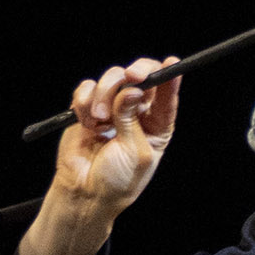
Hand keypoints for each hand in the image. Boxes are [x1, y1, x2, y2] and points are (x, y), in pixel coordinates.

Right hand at [19, 57, 180, 254]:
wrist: (84, 192)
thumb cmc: (117, 180)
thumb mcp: (135, 152)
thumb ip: (132, 120)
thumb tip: (131, 89)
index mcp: (157, 124)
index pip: (166, 94)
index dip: (169, 76)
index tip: (170, 63)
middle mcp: (136, 112)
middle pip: (140, 76)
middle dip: (136, 72)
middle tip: (131, 77)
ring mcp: (111, 107)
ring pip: (111, 78)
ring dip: (104, 95)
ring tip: (99, 121)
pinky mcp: (87, 107)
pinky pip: (85, 89)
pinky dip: (85, 102)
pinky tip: (87, 123)